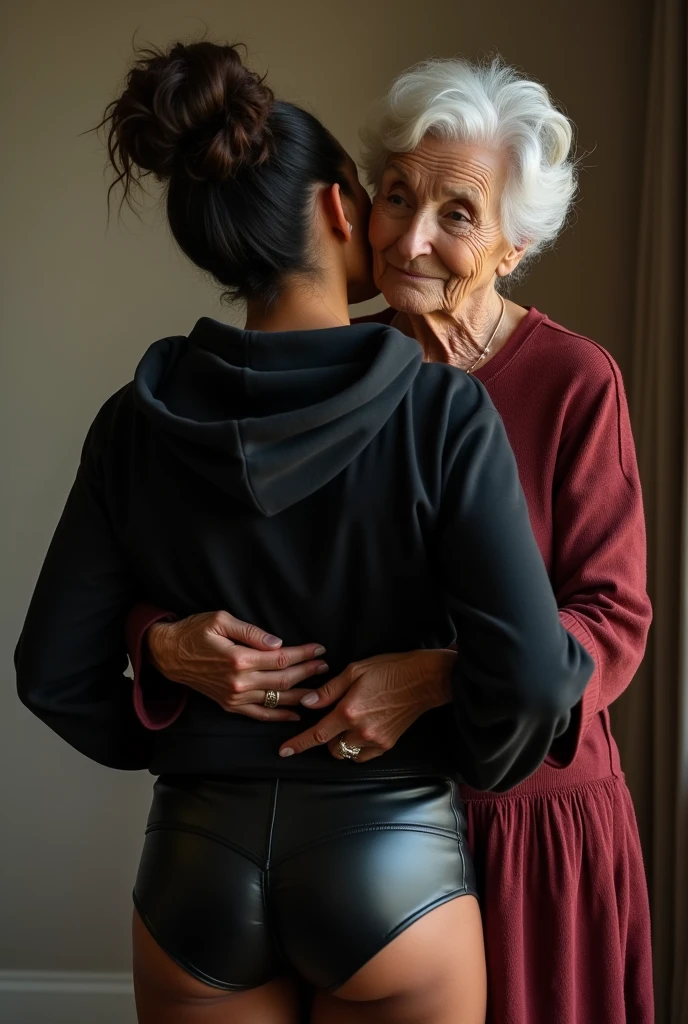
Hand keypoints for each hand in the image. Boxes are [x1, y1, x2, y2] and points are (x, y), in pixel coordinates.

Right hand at [147, 611, 328, 721]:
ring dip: (301, 694)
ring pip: (276, 699)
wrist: (168, 654)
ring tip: (320, 688)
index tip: (319, 649)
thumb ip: (251, 632)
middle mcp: (238, 682)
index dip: (303, 654)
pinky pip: (260, 714)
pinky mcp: (230, 705)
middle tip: (325, 666)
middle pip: (283, 679)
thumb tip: (278, 643)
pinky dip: (280, 716)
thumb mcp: (220, 620)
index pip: (281, 658)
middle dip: (308, 672)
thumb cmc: (193, 631)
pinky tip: (296, 714)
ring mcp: (234, 697)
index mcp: (238, 659)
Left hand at [279, 649, 455, 761]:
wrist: (423, 680)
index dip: (298, 744)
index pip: (317, 734)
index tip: (284, 751)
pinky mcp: (388, 744)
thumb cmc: (389, 669)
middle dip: (325, 739)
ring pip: (346, 753)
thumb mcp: (355, 671)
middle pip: (330, 748)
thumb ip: (329, 690)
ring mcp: (375, 740)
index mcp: (348, 711)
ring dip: (341, 744)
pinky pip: (363, 756)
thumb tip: (307, 702)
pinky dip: (356, 749)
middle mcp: (360, 730)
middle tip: (330, 721)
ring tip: (346, 726)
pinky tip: (360, 732)